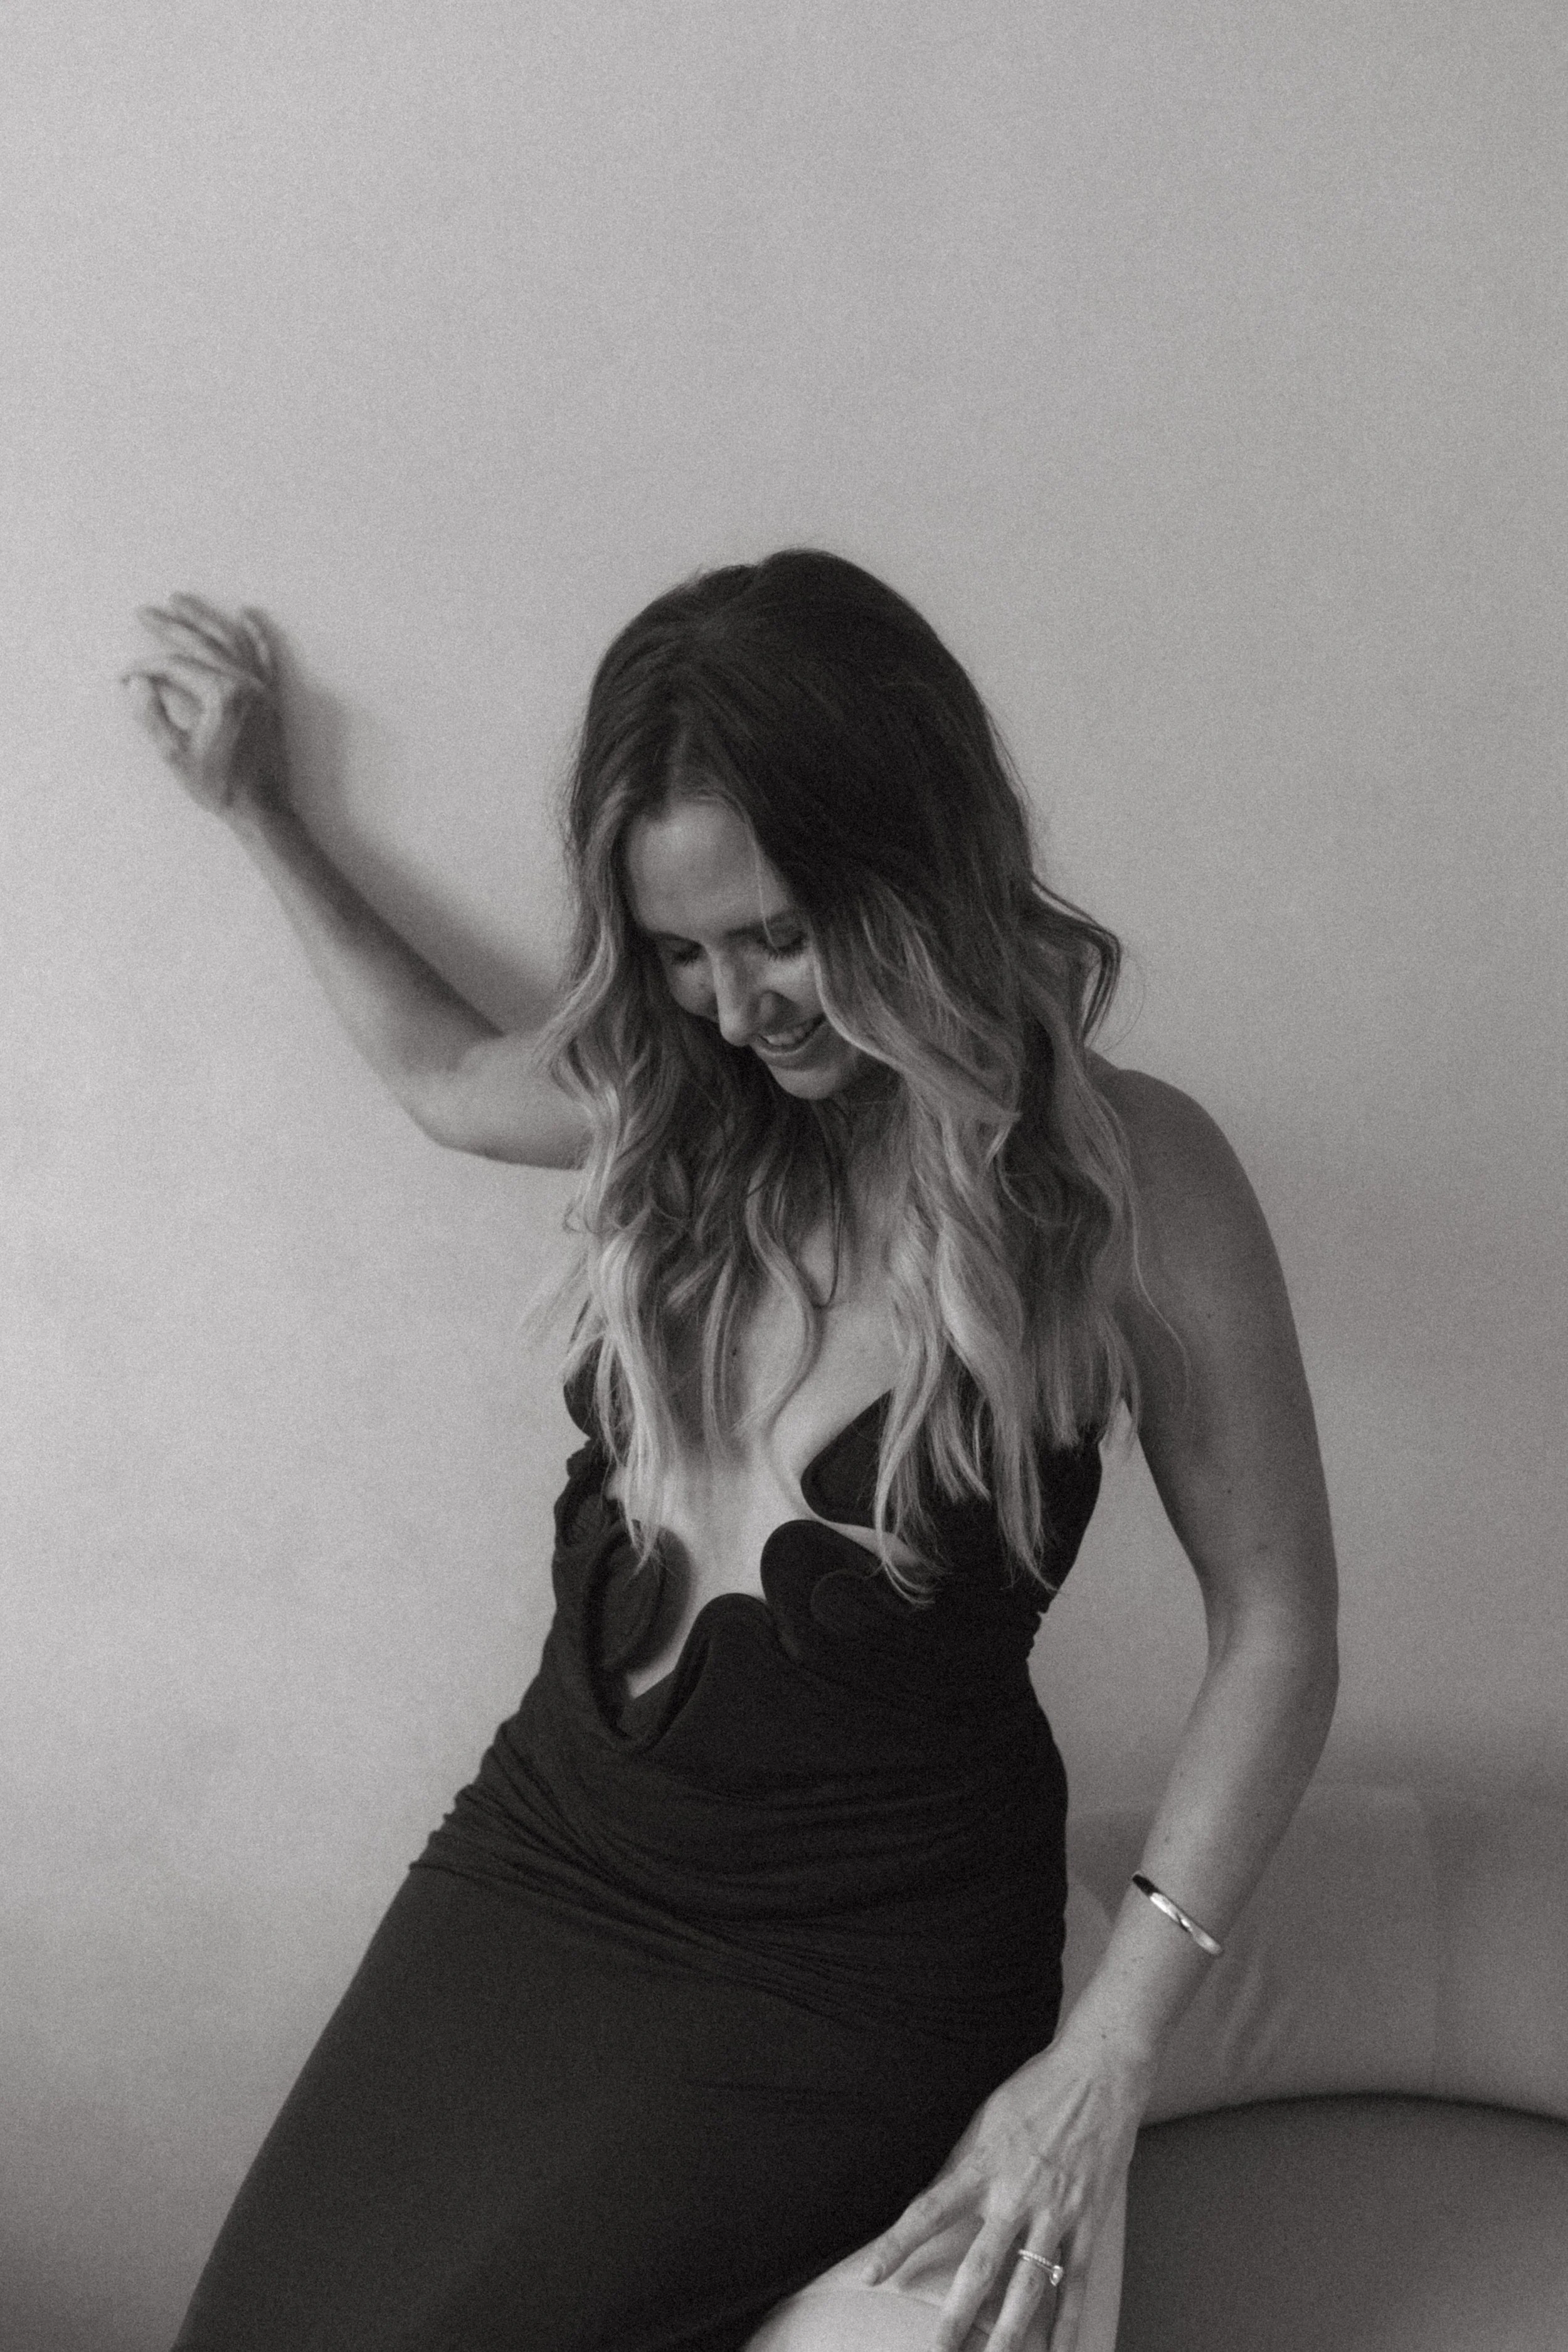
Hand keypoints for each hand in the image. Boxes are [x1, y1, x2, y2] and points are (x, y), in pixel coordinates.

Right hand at [123, 593, 288, 822]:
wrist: (264, 809)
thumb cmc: (221, 786)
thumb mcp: (176, 755)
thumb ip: (152, 716)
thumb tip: (136, 683)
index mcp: (222, 695)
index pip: (176, 667)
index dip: (146, 668)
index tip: (125, 677)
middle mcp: (245, 684)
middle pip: (202, 644)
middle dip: (170, 626)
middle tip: (145, 611)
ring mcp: (261, 689)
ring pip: (231, 641)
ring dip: (205, 618)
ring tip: (181, 600)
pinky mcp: (272, 698)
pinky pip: (266, 657)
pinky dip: (257, 634)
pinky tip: (248, 614)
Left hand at [856, 2024, 1151, 2351]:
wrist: (1099, 2072)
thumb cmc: (1037, 2089)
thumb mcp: (986, 2117)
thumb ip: (962, 2162)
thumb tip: (934, 2199)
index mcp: (983, 2164)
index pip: (929, 2210)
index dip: (897, 2244)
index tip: (869, 2276)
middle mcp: (1017, 2194)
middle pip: (980, 2266)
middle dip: (957, 2315)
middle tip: (937, 2351)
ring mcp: (1056, 2211)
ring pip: (1028, 2285)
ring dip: (1009, 2332)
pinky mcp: (1089, 2220)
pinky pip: (1076, 2280)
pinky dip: (1067, 2321)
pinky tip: (1057, 2351)